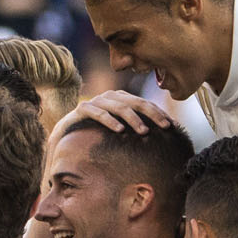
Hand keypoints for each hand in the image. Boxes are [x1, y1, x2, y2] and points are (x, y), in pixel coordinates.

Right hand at [54, 89, 173, 142]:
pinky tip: (120, 130)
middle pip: (135, 102)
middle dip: (152, 114)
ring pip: (118, 106)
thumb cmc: (96, 135)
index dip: (159, 113)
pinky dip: (109, 120)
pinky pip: (97, 112)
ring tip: (144, 132)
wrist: (64, 135)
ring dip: (133, 119)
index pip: (144, 103)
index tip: (172, 126)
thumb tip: (160, 140)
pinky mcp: (82, 109)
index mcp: (121, 100)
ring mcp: (95, 102)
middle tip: (165, 127)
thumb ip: (134, 131)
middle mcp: (110, 97)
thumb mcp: (119, 132)